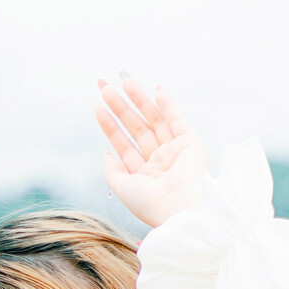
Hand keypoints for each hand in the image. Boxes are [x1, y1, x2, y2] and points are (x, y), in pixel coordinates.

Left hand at [94, 77, 208, 228]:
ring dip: (140, 100)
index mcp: (144, 176)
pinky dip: (168, 105)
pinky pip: (177, 120)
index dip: (110, 126)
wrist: (181, 208)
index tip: (97, 106)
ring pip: (154, 120)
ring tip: (124, 80)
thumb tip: (107, 154)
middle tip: (104, 86)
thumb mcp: (122, 188)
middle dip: (120, 107)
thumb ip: (112, 171)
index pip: (124, 145)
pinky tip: (155, 90)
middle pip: (136, 128)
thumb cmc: (151, 203)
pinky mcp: (191, 144)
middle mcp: (160, 163)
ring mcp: (175, 152)